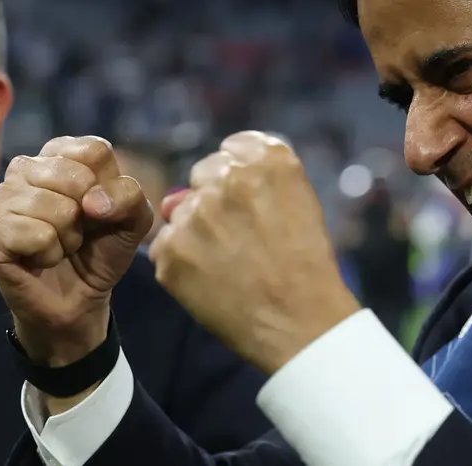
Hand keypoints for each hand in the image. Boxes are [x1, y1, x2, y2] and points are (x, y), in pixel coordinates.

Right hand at [0, 136, 153, 366]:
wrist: (79, 297)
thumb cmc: (102, 248)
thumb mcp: (134, 219)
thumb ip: (130, 196)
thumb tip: (91, 202)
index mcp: (62, 154)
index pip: (94, 151)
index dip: (109, 187)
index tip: (100, 208)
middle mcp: (27, 167)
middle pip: (74, 177)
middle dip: (88, 216)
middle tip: (77, 231)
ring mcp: (3, 196)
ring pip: (55, 208)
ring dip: (69, 238)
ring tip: (60, 244)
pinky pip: (37, 235)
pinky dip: (50, 253)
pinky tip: (41, 258)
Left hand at [150, 131, 359, 374]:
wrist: (300, 321)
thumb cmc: (307, 263)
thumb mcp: (301, 203)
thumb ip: (257, 180)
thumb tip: (192, 189)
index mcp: (267, 159)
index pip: (233, 149)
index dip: (239, 178)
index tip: (250, 203)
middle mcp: (227, 178)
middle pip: (202, 175)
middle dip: (215, 199)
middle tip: (238, 237)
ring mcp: (195, 213)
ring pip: (182, 211)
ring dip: (197, 231)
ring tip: (227, 264)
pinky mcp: (171, 250)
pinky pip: (165, 246)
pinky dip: (181, 262)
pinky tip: (210, 280)